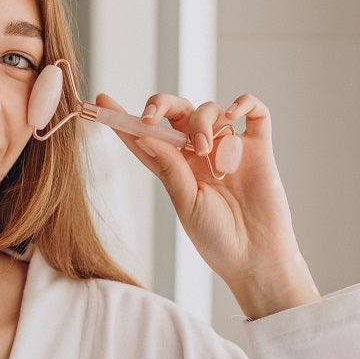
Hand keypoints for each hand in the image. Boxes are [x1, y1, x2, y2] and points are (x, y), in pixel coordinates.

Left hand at [96, 92, 319, 318]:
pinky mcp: (258, 148)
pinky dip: (245, 103)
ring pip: (210, 110)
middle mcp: (200, 153)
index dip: (123, 118)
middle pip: (177, 111)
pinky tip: (234, 112)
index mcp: (176, 168)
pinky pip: (255, 112)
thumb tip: (143, 135)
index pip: (145, 136)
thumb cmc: (217, 239)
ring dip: (202, 121)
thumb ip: (169, 167)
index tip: (101, 100)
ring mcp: (229, 148)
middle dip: (160, 104)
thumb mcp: (185, 203)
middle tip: (150, 117)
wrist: (256, 258)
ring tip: (204, 149)